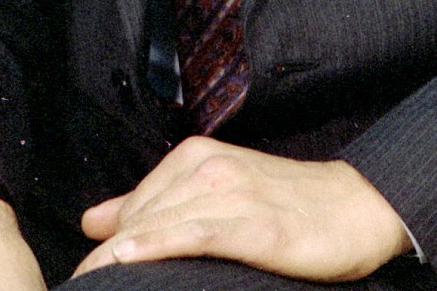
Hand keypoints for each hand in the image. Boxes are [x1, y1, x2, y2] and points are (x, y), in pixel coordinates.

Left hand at [73, 137, 409, 279]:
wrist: (359, 207)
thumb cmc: (287, 206)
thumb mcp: (217, 193)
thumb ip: (154, 204)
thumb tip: (92, 221)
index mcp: (197, 158)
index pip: (132, 205)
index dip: (104, 243)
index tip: (79, 276)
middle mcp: (210, 168)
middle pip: (139, 217)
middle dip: (103, 256)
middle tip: (76, 289)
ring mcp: (234, 195)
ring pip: (160, 224)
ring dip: (117, 257)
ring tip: (86, 285)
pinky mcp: (257, 227)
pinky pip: (197, 234)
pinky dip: (159, 244)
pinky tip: (129, 258)